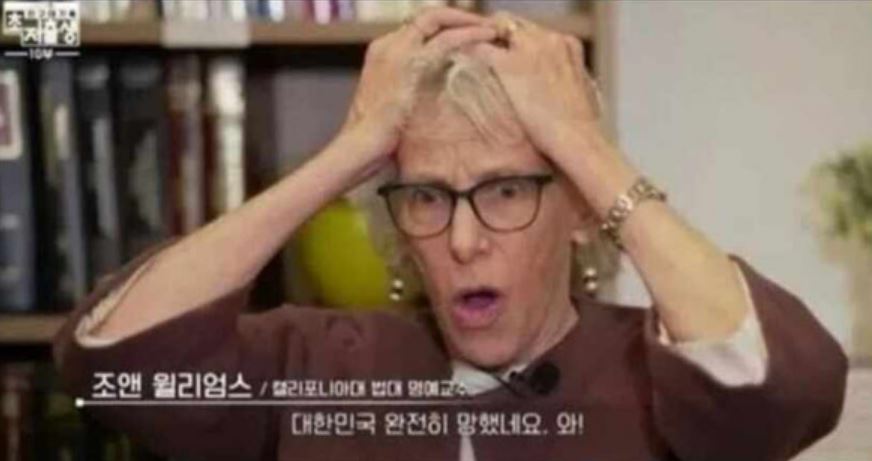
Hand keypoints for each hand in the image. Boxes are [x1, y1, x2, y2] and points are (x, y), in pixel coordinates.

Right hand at [337, 7, 497, 183]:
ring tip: (492, 29)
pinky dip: (469, 34)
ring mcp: (397, 49)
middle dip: (459, 18)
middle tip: (485, 27)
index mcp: (382, 52)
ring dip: (468, 21)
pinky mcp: (410, 61)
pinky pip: (446, 39)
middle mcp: (387, 44)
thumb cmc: (376, 138)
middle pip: (428, 17)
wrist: (361, 145)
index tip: (468, 35)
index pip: (418, 27)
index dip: (445, 27)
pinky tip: (487, 37)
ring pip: (438, 20)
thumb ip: (412, 90)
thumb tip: (436, 93)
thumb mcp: (393, 105)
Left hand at [469, 12, 601, 156]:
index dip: (515, 40)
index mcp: (568, 44)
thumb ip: (561, 81)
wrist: (578, 138)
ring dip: (481, 37)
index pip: (533, 30)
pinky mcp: (510, 64)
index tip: (504, 51)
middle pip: (514, 23)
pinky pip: (481, 47)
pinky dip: (469, 49)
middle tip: (479, 49)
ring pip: (496, 27)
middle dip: (495, 34)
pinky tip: (459, 59)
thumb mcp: (577, 93)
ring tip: (465, 50)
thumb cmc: (579, 128)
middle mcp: (549, 39)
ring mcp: (530, 48)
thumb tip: (548, 90)